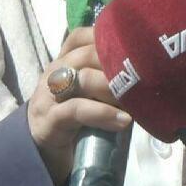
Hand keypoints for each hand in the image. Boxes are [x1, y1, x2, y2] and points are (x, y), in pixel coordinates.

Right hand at [26, 27, 130, 184]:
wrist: (39, 148)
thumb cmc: (72, 118)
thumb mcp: (86, 93)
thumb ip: (104, 79)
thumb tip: (146, 74)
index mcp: (62, 63)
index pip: (80, 37)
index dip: (105, 38)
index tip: (133, 47)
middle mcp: (54, 73)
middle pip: (86, 55)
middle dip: (116, 64)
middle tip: (142, 76)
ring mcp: (49, 95)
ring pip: (82, 79)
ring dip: (113, 88)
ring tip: (135, 100)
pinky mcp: (50, 119)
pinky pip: (77, 109)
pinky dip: (103, 113)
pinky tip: (123, 120)